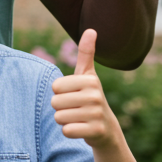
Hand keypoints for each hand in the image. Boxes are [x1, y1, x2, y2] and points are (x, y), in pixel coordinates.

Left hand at [50, 30, 121, 149]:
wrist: (106, 129)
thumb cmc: (90, 98)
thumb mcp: (88, 76)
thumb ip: (86, 53)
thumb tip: (91, 29)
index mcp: (90, 80)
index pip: (55, 86)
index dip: (60, 93)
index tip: (73, 95)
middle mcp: (95, 96)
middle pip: (55, 102)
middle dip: (60, 108)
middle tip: (76, 109)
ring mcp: (97, 114)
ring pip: (59, 117)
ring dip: (65, 120)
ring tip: (78, 118)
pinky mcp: (96, 131)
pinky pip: (67, 131)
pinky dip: (70, 132)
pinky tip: (81, 129)